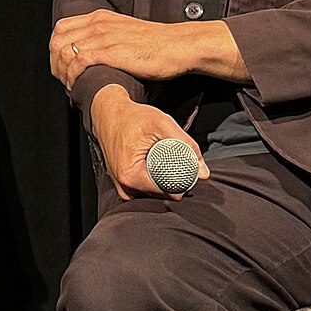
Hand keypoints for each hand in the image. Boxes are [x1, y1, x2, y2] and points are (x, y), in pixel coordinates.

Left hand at [50, 11, 245, 84]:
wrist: (177, 46)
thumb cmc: (156, 45)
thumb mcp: (124, 33)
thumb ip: (106, 38)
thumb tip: (91, 54)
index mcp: (99, 17)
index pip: (61, 28)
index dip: (56, 49)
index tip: (62, 67)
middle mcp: (98, 24)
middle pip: (57, 40)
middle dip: (55, 63)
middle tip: (64, 80)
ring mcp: (103, 36)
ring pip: (64, 51)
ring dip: (62, 72)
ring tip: (71, 86)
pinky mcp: (112, 52)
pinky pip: (79, 61)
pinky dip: (73, 76)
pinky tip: (79, 87)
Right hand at [90, 86, 208, 201]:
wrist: (108, 113)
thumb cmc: (131, 117)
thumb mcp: (161, 123)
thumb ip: (185, 144)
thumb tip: (203, 172)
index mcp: (130, 177)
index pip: (167, 193)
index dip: (183, 183)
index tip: (187, 169)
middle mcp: (124, 187)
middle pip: (161, 197)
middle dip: (174, 183)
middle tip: (178, 162)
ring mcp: (122, 188)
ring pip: (154, 195)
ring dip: (164, 182)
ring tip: (165, 162)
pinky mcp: (123, 185)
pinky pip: (145, 190)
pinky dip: (154, 181)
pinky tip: (156, 166)